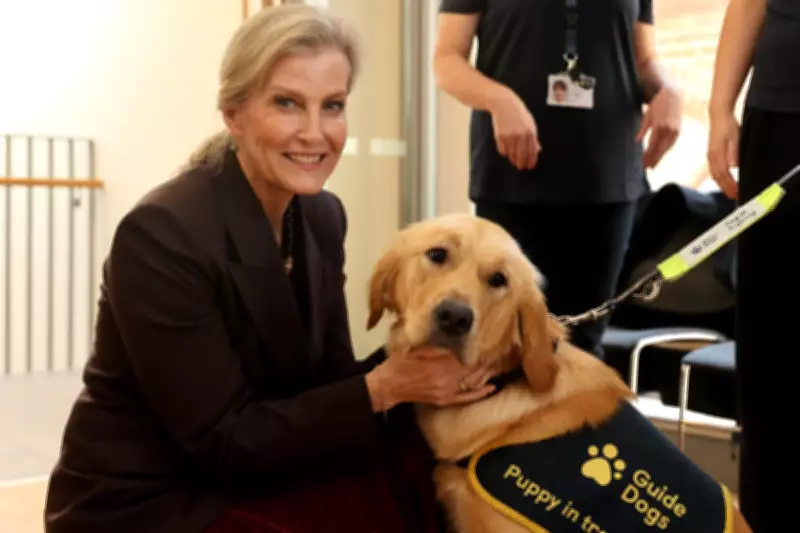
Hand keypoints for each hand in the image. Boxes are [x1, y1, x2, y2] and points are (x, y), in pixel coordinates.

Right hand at [366, 346, 495, 410]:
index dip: (480, 350)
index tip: (490, 342)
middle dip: (487, 361)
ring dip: (486, 374)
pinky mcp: (444, 400)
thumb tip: (456, 341)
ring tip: (498, 364)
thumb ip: (436, 346)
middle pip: (473, 369)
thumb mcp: (416, 348)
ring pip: (473, 382)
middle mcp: (446, 379)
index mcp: (439, 363)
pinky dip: (480, 393)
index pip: (466, 356)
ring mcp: (446, 391)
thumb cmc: (399, 363)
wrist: (388, 386)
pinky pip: (466, 398)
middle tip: (500, 352)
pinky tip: (491, 387)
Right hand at [488, 87, 540, 170]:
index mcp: (530, 131)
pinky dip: (504, 152)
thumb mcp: (530, 123)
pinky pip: (502, 150)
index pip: (532, 150)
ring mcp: (510, 136)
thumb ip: (534, 137)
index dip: (531, 160)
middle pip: (521, 155)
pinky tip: (506, 150)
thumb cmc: (518, 113)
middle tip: (521, 167)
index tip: (530, 166)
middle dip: (522, 163)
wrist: (504, 104)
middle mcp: (520, 135)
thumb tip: (537, 150)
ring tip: (514, 161)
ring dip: (513, 159)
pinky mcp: (500, 136)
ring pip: (511, 154)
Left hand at [636, 85, 682, 167]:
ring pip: (666, 148)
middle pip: (660, 149)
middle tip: (647, 167)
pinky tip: (660, 155)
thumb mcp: (647, 115)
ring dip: (659, 157)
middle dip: (653, 159)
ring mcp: (675, 131)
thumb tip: (637, 141)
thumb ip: (642, 129)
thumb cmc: (657, 105)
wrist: (673, 96)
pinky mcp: (678, 131)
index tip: (643, 163)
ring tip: (652, 165)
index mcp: (659, 126)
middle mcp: (668, 130)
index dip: (648, 155)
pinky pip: (671, 144)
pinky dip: (665, 151)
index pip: (652, 144)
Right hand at [706, 111, 739, 199]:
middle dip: (726, 188)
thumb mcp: (735, 137)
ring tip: (730, 191)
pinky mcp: (711, 154)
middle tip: (734, 196)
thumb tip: (733, 166)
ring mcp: (710, 156)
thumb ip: (734, 152)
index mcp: (717, 155)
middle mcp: (711, 157)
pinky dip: (719, 178)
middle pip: (717, 177)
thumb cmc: (728, 125)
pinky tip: (724, 180)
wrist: (718, 115)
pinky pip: (714, 170)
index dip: (730, 185)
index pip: (723, 175)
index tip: (737, 193)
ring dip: (722, 185)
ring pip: (714, 175)